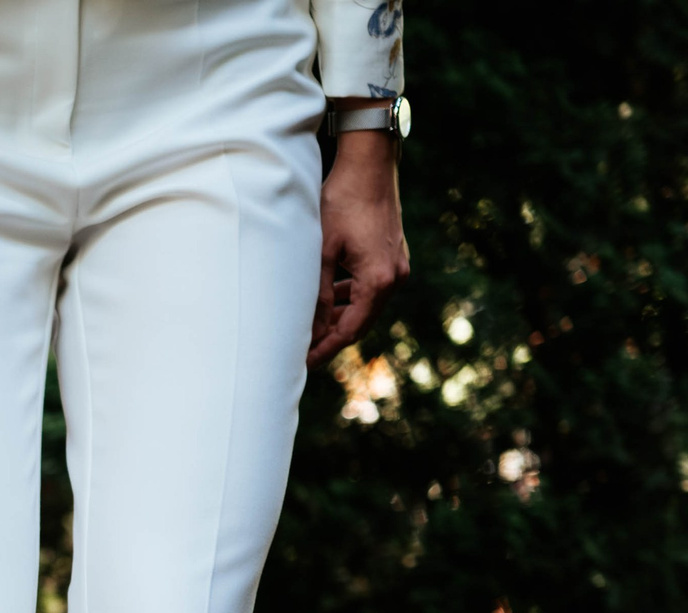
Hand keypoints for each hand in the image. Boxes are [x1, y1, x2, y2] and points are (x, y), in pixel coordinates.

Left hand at [309, 126, 409, 366]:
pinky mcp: (390, 255)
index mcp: (379, 279)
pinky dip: (347, 296)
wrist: (369, 165)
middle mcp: (395, 276)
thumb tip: (308, 329)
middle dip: (330, 337)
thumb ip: (316, 293)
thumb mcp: (322, 251)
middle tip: (301, 350)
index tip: (304, 363)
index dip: (325, 348)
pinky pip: (368, 287)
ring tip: (308, 327)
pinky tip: (325, 298)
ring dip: (338, 316)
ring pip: (364, 305)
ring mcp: (396, 265)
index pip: (351, 329)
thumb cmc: (342, 202)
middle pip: (360, 321)